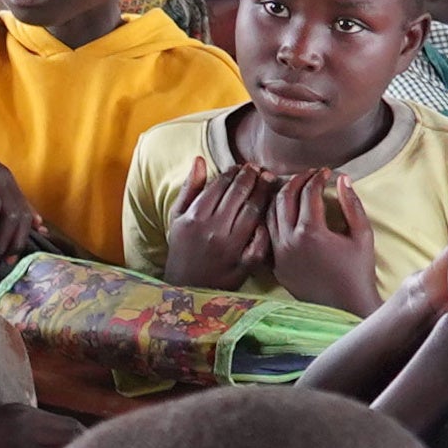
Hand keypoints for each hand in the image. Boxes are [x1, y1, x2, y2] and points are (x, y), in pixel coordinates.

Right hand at [162, 155, 274, 288]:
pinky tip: (270, 214)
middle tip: (259, 169)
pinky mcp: (243, 264)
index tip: (242, 166)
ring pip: (253, 212)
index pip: (220, 184)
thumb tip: (200, 160)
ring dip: (263, 193)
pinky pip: (261, 241)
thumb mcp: (177, 217)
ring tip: (268, 182)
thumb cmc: (182, 248)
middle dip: (252, 177)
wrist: (185, 287)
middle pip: (239, 194)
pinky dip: (266, 227)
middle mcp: (213, 230)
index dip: (234, 171)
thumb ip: (189, 188)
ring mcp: (230, 248)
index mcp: (196, 217)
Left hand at [264, 168, 378, 312]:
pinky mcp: (275, 266)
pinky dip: (274, 218)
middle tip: (309, 175)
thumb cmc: (358, 271)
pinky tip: (285, 212)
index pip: (308, 192)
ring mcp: (279, 254)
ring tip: (295, 189)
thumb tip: (342, 178)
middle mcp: (289, 241)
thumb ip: (352, 204)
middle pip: (284, 198)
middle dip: (296, 181)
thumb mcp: (362, 235)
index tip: (325, 172)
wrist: (346, 306)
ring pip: (270, 214)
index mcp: (311, 231)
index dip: (317, 177)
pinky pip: (268, 235)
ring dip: (281, 197)